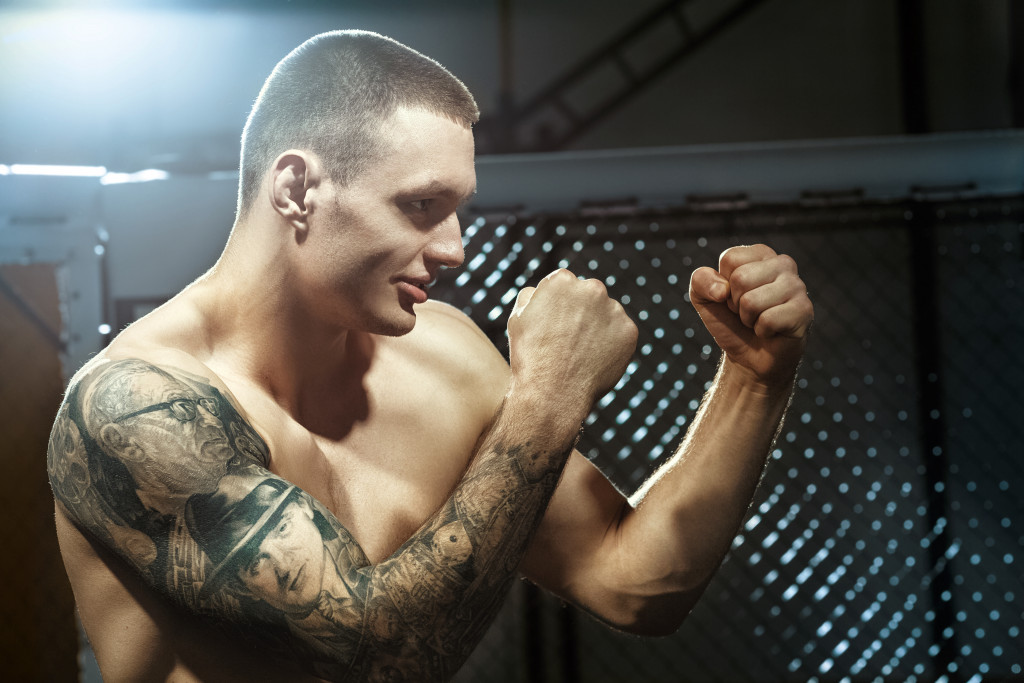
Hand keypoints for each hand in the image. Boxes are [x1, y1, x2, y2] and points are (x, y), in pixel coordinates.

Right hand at [508, 269, 636, 406]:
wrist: (552, 393)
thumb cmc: (530, 356)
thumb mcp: (518, 318)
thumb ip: (531, 295)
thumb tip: (540, 290)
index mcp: (562, 280)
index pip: (564, 285)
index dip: (558, 306)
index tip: (555, 325)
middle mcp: (591, 288)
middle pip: (589, 296)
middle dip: (582, 313)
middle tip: (570, 340)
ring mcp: (614, 310)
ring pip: (607, 315)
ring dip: (598, 328)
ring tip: (581, 354)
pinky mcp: (629, 331)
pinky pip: (621, 335)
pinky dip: (612, 345)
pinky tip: (595, 360)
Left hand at [689, 245, 812, 386]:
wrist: (749, 357)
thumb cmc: (730, 322)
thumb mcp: (705, 298)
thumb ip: (701, 280)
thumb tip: (721, 289)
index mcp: (761, 254)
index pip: (730, 258)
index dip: (723, 285)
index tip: (733, 297)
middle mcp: (783, 264)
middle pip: (741, 278)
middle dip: (735, 304)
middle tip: (747, 312)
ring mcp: (797, 286)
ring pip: (751, 301)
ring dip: (748, 319)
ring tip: (759, 320)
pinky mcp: (804, 310)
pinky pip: (768, 320)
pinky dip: (762, 331)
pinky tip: (771, 331)